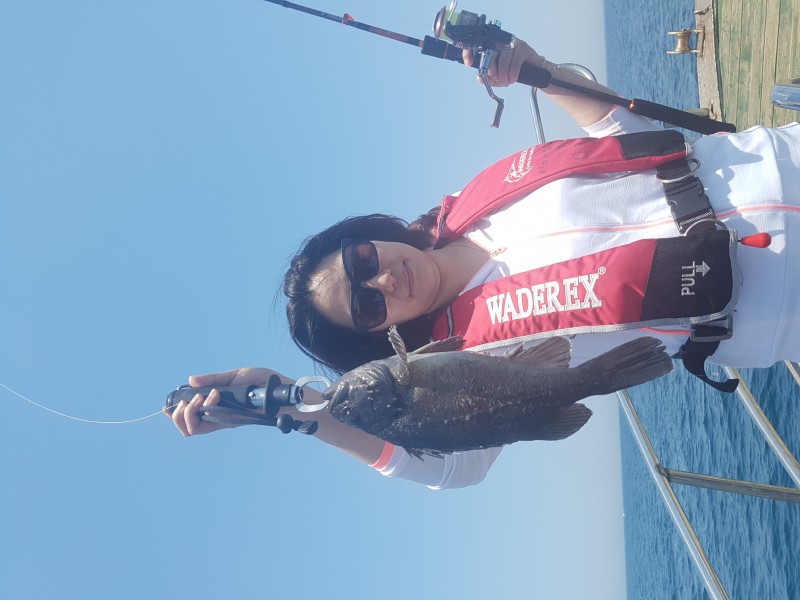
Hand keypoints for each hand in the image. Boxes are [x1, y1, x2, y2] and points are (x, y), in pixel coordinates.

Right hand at [163, 367, 281, 436]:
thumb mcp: (235, 376)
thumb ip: (213, 379)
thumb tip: (190, 380)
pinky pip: (208, 425)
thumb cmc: (262, 383)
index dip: (175, 413)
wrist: (281, 391)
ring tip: (200, 398)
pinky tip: (212, 396)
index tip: (175, 401)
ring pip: (192, 430)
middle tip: (191, 399)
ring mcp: (223, 420)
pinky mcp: (231, 421)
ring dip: (188, 412)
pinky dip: (202, 410)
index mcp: (215, 407)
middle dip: (179, 414)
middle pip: (186, 429)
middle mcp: (217, 417)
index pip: (190, 418)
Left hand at [462, 39, 539, 87]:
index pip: (477, 45)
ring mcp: (512, 42)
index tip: (468, 63)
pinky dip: (512, 74)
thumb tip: (480, 78)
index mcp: (491, 46)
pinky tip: (513, 78)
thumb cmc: (513, 71)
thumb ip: (488, 77)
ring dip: (504, 75)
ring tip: (507, 81)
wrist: (535, 71)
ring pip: (503, 60)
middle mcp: (500, 41)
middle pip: (490, 54)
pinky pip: (514, 62)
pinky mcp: (522, 46)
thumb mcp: (498, 77)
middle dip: (491, 70)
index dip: (470, 53)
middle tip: (496, 79)